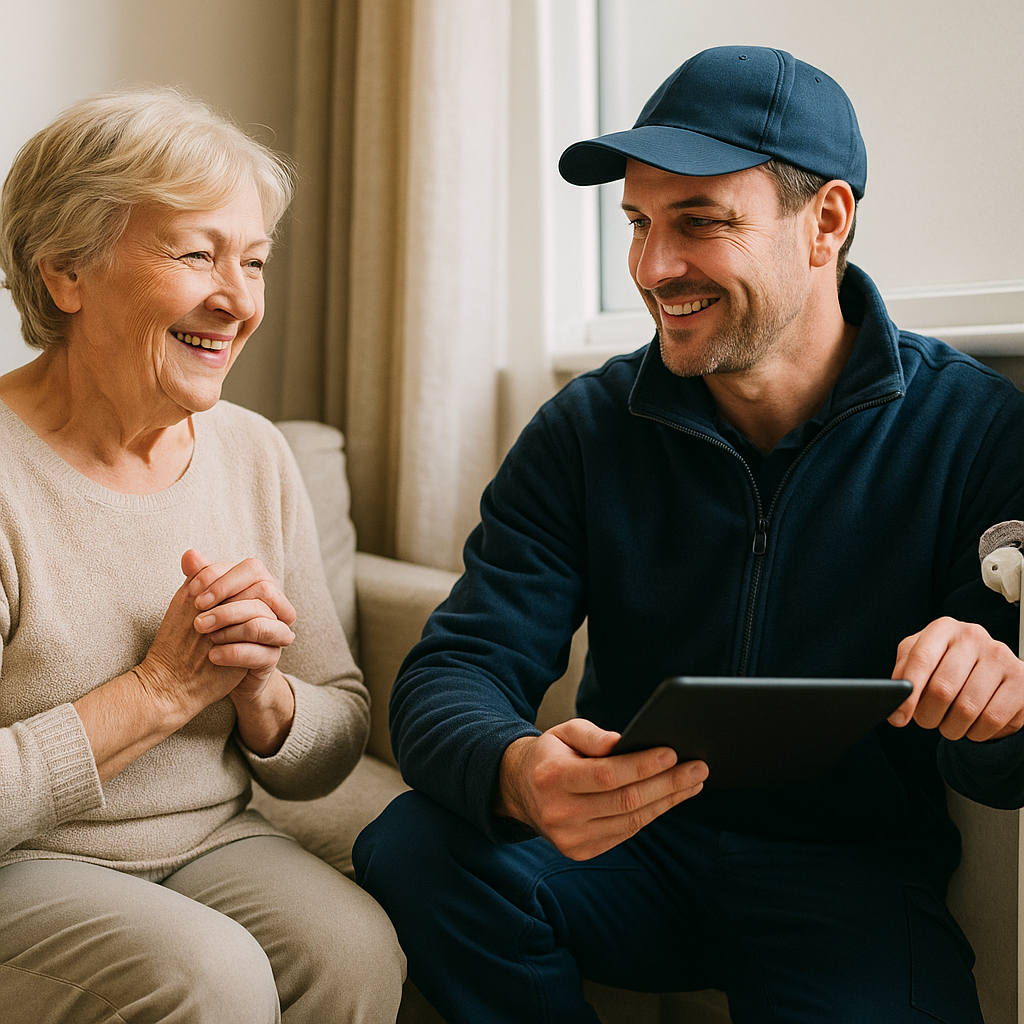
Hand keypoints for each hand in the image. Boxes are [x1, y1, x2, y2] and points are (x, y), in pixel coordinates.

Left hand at [183, 550, 296, 754]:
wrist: (208, 673)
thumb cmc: (207, 631)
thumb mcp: (201, 602)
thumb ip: (199, 578)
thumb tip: (189, 554)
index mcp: (259, 586)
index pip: (251, 568)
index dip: (221, 577)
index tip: (192, 592)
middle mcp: (273, 606)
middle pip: (263, 589)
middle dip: (226, 602)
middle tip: (198, 616)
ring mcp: (276, 632)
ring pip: (261, 622)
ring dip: (230, 627)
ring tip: (205, 636)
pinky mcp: (272, 658)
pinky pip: (261, 652)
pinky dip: (235, 653)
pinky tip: (213, 655)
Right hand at [495, 718, 706, 860]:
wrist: (520, 791)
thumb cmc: (551, 755)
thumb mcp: (563, 732)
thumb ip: (592, 735)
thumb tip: (623, 743)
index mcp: (552, 778)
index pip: (605, 774)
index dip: (641, 765)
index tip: (672, 753)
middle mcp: (559, 813)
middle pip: (625, 800)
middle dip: (667, 783)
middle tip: (699, 768)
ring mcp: (570, 838)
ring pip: (630, 820)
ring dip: (667, 801)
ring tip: (693, 783)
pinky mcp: (581, 852)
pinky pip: (625, 832)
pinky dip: (651, 814)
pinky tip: (670, 799)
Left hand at [890, 616, 1023, 740]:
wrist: (990, 669)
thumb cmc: (946, 663)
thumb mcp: (920, 658)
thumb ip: (903, 674)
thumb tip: (895, 703)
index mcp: (944, 628)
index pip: (920, 660)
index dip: (907, 695)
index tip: (898, 719)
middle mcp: (974, 637)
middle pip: (942, 689)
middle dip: (928, 715)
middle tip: (926, 721)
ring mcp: (1001, 657)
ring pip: (967, 709)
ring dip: (952, 727)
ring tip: (949, 724)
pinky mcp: (1022, 681)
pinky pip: (992, 720)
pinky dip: (977, 732)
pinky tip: (973, 725)